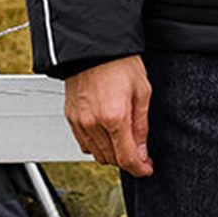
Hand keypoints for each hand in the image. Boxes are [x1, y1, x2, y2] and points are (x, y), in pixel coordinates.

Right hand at [64, 55, 153, 176]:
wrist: (94, 47)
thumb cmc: (120, 63)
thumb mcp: (142, 91)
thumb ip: (141, 125)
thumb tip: (143, 151)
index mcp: (114, 117)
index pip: (126, 157)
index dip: (139, 168)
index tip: (147, 169)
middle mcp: (93, 124)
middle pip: (111, 159)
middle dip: (127, 161)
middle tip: (141, 155)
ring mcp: (79, 122)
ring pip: (96, 154)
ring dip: (112, 155)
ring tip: (125, 144)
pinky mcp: (70, 118)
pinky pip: (83, 144)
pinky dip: (96, 146)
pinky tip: (107, 136)